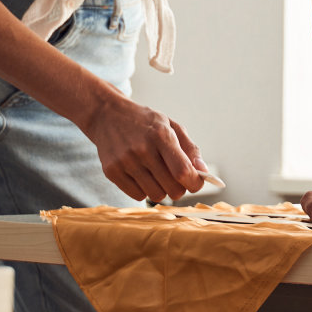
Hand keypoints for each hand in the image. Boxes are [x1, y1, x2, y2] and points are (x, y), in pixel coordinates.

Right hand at [83, 95, 204, 203]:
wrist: (107, 115)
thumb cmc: (145, 122)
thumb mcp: (170, 125)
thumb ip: (190, 149)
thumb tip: (203, 172)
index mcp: (161, 135)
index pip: (183, 172)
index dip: (195, 183)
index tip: (196, 182)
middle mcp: (142, 149)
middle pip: (172, 189)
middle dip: (179, 188)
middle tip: (176, 179)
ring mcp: (125, 161)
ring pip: (156, 196)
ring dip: (161, 190)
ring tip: (156, 174)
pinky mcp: (112, 171)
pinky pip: (137, 196)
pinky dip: (144, 190)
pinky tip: (141, 175)